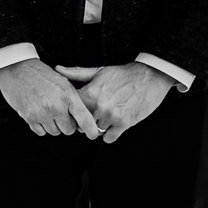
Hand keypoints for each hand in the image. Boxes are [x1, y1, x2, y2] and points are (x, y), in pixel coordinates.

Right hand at [0, 57, 101, 139]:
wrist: (16, 68)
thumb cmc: (40, 74)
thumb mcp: (63, 82)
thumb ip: (73, 100)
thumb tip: (80, 119)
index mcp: (67, 95)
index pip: (84, 119)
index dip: (91, 130)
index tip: (93, 135)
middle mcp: (56, 106)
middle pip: (68, 130)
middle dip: (66, 125)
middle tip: (60, 114)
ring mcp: (42, 113)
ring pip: (54, 131)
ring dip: (52, 125)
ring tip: (46, 110)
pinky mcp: (29, 117)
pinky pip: (40, 132)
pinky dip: (41, 126)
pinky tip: (38, 113)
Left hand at [55, 61, 172, 144]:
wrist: (149, 76)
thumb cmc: (123, 73)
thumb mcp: (98, 71)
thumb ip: (76, 73)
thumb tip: (57, 69)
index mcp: (90, 93)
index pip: (71, 110)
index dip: (72, 112)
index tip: (75, 112)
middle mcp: (99, 106)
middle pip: (81, 123)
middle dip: (84, 122)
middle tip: (90, 117)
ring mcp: (112, 116)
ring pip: (95, 131)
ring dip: (97, 128)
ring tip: (103, 120)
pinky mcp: (125, 123)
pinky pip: (109, 138)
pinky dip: (109, 135)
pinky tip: (112, 126)